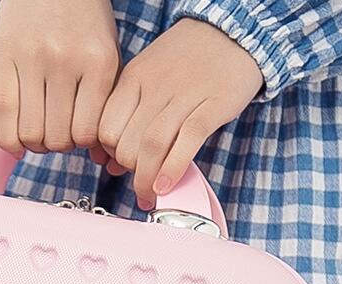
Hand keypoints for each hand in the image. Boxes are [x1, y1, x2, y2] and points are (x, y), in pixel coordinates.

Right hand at [0, 0, 120, 156]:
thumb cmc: (83, 22)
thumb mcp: (106, 55)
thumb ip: (104, 102)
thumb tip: (96, 157)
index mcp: (99, 62)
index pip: (87, 133)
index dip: (80, 145)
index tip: (77, 136)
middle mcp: (65, 59)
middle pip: (58, 138)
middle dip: (57, 145)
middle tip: (56, 134)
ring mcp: (31, 57)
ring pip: (30, 133)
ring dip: (34, 144)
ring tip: (38, 132)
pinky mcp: (1, 56)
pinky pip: (2, 117)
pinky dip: (10, 141)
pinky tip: (17, 143)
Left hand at [97, 18, 262, 209]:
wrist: (235, 31)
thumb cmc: (187, 61)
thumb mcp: (148, 77)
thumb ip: (127, 115)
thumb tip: (109, 164)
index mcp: (133, 78)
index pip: (106, 129)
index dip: (109, 154)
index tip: (118, 166)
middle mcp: (155, 87)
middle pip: (126, 143)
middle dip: (129, 170)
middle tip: (140, 179)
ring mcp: (185, 96)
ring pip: (151, 146)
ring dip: (145, 179)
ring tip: (149, 195)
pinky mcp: (214, 106)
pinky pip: (187, 142)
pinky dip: (172, 169)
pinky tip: (165, 187)